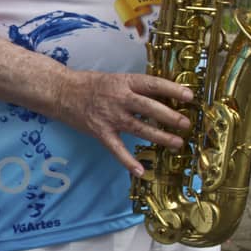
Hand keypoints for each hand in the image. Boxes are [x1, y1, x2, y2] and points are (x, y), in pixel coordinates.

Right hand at [55, 68, 193, 176]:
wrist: (61, 91)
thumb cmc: (89, 84)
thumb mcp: (115, 79)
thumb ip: (135, 88)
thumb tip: (161, 97)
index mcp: (125, 82)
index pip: (154, 84)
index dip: (173, 90)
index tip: (190, 97)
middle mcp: (120, 98)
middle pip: (151, 108)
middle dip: (171, 117)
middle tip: (187, 124)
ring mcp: (110, 116)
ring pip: (140, 128)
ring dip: (160, 137)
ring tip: (177, 143)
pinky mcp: (100, 131)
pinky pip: (117, 149)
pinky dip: (128, 161)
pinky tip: (140, 171)